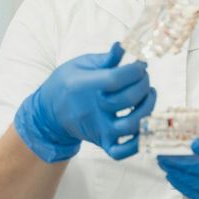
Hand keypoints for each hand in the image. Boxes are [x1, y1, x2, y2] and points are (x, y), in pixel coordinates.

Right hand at [14, 42, 155, 161]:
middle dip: (143, 84)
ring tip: (149, 94)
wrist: (48, 112)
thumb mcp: (80, 64)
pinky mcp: (102, 142)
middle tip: (143, 77)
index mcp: (83, 86)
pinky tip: (146, 123)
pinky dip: (138, 143)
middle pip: (127, 100)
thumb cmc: (66, 84)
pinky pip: (121, 152)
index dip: (134, 70)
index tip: (140, 64)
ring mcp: (98, 129)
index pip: (116, 79)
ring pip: (130, 125)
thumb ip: (105, 58)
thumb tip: (124, 46)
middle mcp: (92, 110)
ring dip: (147, 108)